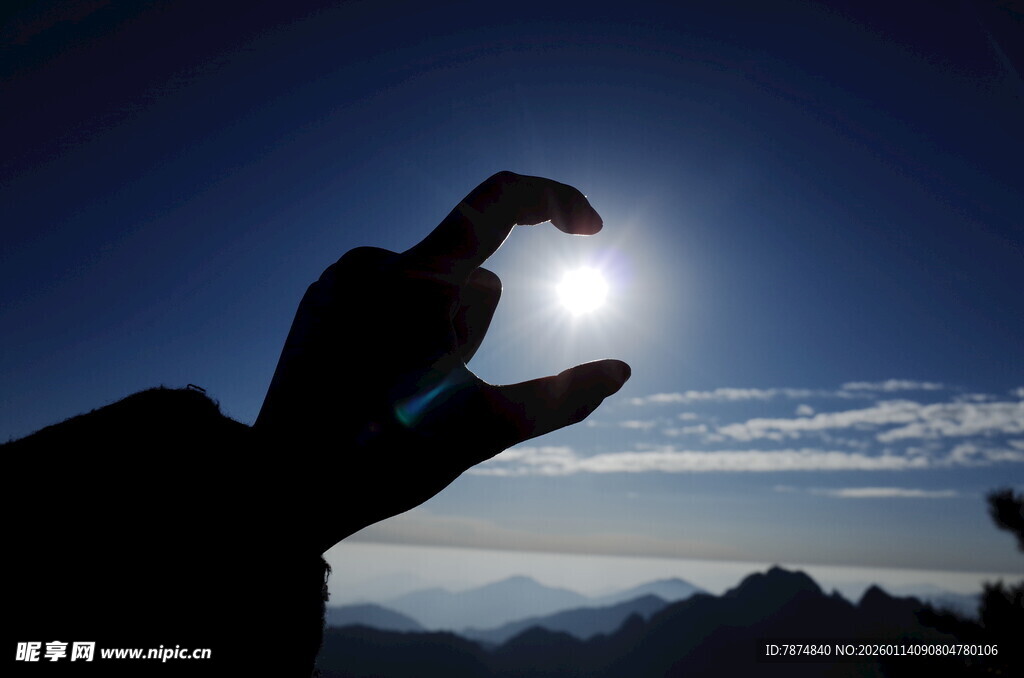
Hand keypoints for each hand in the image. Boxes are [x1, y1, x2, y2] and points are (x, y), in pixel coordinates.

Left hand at [255, 171, 630, 551]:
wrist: (280, 485)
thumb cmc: (384, 462)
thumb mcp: (484, 432)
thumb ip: (560, 400)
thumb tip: (620, 371)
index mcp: (421, 282)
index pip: (499, 201)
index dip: (555, 200)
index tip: (589, 227)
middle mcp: (377, 262)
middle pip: (471, 270)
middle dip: (480, 321)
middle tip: (443, 392)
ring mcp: (342, 276)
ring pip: (432, 284)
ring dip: (444, 325)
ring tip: (404, 392)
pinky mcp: (322, 295)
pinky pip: (390, 291)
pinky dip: (406, 324)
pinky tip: (378, 378)